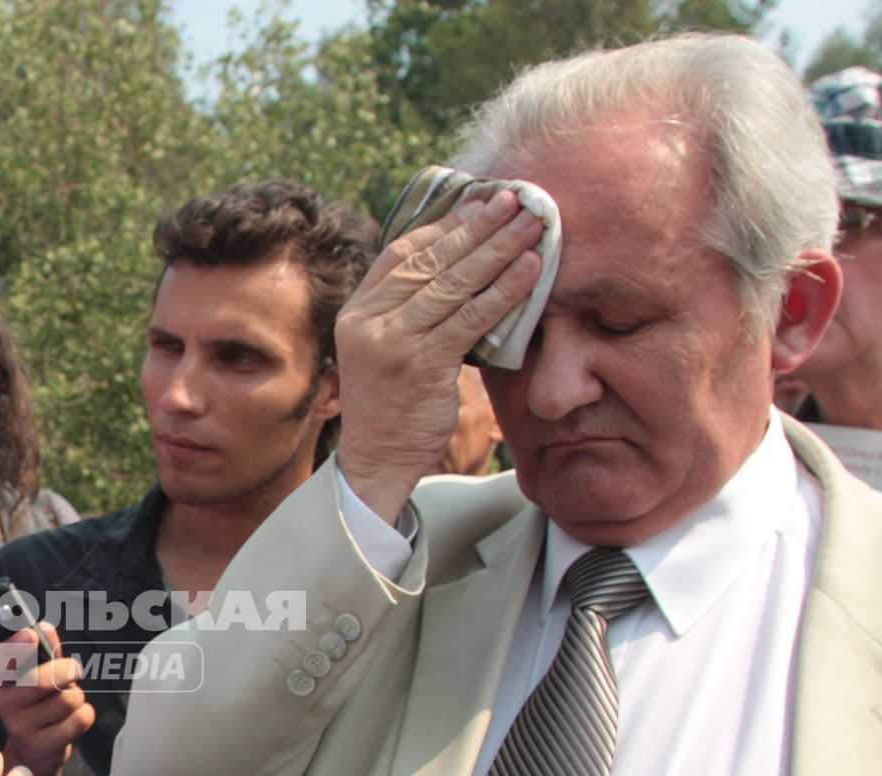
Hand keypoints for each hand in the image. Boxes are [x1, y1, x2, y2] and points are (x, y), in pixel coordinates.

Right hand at [0, 624, 93, 775]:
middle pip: (42, 681)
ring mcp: (20, 728)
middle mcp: (4, 703)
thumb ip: (43, 649)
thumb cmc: (37, 703)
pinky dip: (84, 715)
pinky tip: (71, 719)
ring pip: (67, 700)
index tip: (30, 635)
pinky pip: (79, 720)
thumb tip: (45, 627)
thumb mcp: (36, 674)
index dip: (15, 646)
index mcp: (0, 680)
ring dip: (76, 696)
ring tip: (66, 702)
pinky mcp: (41, 747)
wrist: (33, 749)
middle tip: (72, 671)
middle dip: (67, 670)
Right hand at [334, 189, 544, 523]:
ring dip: (498, 248)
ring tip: (533, 224)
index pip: (402, 253)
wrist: (376, 460)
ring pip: (452, 282)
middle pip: (430, 259)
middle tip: (516, 199)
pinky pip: (470, 317)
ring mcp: (391, 341)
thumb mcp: (387, 350)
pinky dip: (504, 290)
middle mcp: (368, 321)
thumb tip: (462, 268)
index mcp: (357, 311)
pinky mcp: (419, 364)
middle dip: (478, 225)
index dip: (445, 224)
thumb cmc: (393, 406)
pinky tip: (531, 269)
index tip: (481, 203)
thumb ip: (411, 311)